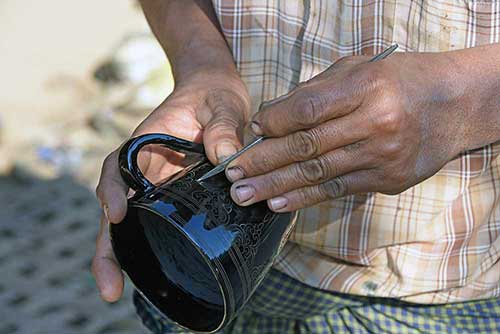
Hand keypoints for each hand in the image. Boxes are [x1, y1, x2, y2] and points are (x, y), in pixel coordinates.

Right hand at [92, 71, 248, 301]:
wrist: (216, 95)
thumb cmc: (214, 95)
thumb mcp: (223, 104)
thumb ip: (224, 126)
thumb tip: (227, 158)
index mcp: (147, 142)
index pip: (119, 168)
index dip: (113, 191)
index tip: (118, 213)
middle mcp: (145, 168)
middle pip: (117, 207)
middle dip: (108, 246)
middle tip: (108, 287)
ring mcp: (157, 185)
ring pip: (132, 223)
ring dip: (122, 256)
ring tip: (115, 291)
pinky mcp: (173, 197)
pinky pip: (157, 223)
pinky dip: (150, 247)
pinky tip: (154, 272)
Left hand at [226, 52, 477, 211]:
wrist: (454, 105)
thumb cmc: (400, 80)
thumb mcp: (359, 69)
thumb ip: (315, 92)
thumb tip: (270, 119)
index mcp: (366, 87)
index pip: (307, 110)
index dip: (274, 123)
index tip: (252, 132)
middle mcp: (375, 122)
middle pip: (306, 146)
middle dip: (263, 162)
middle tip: (232, 174)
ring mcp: (382, 155)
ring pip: (317, 174)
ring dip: (275, 186)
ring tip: (244, 195)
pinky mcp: (386, 180)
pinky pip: (336, 190)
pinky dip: (304, 198)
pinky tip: (278, 203)